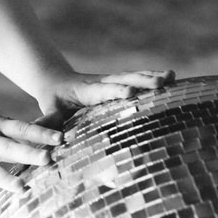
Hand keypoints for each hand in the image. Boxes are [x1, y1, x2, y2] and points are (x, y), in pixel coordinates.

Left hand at [37, 69, 174, 117]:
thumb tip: (45, 141)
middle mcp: (100, 82)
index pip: (101, 90)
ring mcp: (111, 80)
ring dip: (152, 77)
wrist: (54, 80)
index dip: (115, 91)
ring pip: (133, 76)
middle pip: (123, 79)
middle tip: (161, 83)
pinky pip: (137, 78)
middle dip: (142, 81)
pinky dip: (154, 77)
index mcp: (84, 90)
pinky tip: (172, 77)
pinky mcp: (119, 81)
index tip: (129, 93)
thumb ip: (47, 124)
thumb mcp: (47, 111)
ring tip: (171, 76)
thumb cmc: (51, 101)